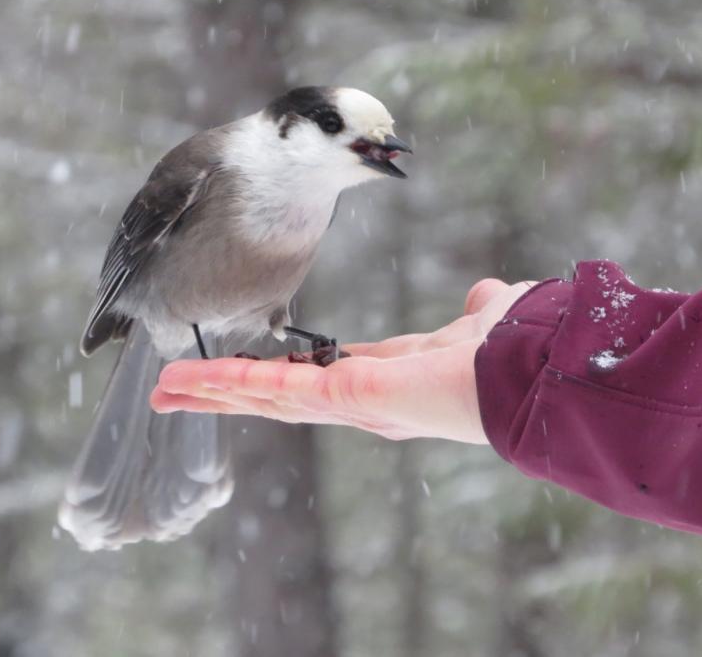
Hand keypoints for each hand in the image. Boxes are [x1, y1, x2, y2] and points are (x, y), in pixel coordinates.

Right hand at [150, 279, 536, 442]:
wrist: (537, 373)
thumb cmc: (518, 351)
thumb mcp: (485, 321)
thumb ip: (478, 312)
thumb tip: (485, 296)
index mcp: (381, 381)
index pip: (311, 380)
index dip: (273, 376)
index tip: (241, 375)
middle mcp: (357, 402)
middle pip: (272, 396)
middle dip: (222, 393)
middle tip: (173, 390)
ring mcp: (346, 405)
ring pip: (262, 397)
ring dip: (211, 391)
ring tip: (163, 388)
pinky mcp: (344, 399)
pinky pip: (274, 390)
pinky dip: (227, 383)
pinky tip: (188, 380)